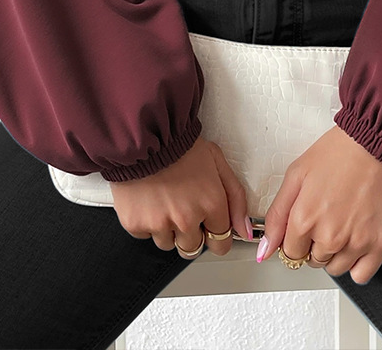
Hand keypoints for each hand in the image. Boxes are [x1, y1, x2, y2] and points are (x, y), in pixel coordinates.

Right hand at [110, 135, 251, 258]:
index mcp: (211, 204)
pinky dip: (146, 222)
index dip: (215, 233)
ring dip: (168, 229)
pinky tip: (148, 199)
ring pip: (168, 244)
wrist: (143, 134)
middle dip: (192, 233)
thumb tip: (245, 230)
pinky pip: (145, 235)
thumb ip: (235, 198)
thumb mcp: (217, 161)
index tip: (209, 227)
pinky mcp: (135, 225)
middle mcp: (187, 219)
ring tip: (164, 200)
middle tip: (183, 207)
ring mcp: (160, 224)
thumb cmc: (179, 145)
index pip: (221, 243)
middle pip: (193, 248)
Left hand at [257, 125, 381, 284]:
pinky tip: (355, 241)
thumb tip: (264, 248)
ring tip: (342, 223)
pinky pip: (361, 275)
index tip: (303, 226)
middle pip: (312, 261)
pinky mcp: (380, 244)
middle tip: (325, 216)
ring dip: (334, 253)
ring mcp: (357, 243)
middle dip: (314, 243)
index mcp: (305, 219)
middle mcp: (330, 236)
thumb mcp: (297, 174)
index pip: (290, 253)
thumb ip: (277, 214)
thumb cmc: (340, 152)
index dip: (294, 239)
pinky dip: (356, 263)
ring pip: (335, 268)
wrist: (378, 143)